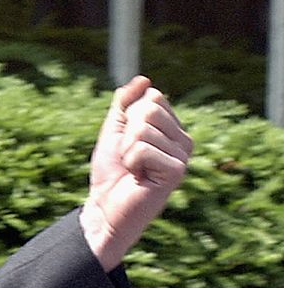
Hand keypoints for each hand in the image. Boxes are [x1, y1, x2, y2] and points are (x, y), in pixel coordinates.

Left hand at [79, 75, 192, 271]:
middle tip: (129, 156)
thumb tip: (143, 79)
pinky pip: (143, 148)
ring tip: (132, 168)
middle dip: (127, 132)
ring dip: (126, 149)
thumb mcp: (113, 130)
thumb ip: (125, 103)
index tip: (127, 141)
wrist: (104, 208)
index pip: (153, 97)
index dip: (129, 117)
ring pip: (144, 128)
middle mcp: (183, 139)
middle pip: (150, 109)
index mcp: (172, 128)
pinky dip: (131, 161)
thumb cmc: (110, 172)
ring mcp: (183, 155)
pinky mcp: (177, 170)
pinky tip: (138, 177)